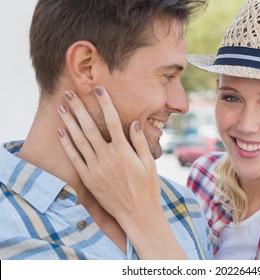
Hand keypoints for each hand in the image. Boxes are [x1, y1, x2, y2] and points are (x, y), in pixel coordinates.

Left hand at [57, 86, 159, 222]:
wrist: (138, 214)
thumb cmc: (147, 188)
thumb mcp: (150, 164)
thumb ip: (140, 143)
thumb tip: (133, 123)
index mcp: (124, 152)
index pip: (113, 121)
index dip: (105, 104)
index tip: (99, 90)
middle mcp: (107, 158)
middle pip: (90, 128)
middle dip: (79, 108)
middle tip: (69, 93)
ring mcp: (96, 169)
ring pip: (79, 141)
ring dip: (69, 122)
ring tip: (61, 107)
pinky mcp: (88, 179)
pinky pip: (74, 158)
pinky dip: (66, 144)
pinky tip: (61, 132)